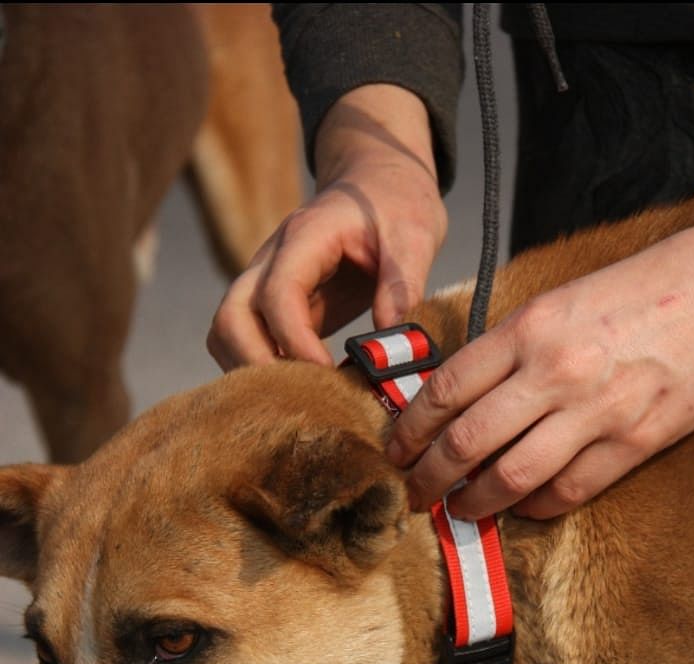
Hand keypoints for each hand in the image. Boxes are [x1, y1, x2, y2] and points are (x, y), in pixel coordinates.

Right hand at [208, 85, 446, 369]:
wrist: (379, 183)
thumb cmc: (397, 204)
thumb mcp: (416, 234)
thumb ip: (403, 281)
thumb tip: (390, 338)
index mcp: (305, 237)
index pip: (277, 294)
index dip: (295, 341)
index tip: (328, 374)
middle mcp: (271, 259)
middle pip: (231, 317)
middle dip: (259, 365)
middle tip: (307, 397)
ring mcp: (265, 282)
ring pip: (225, 332)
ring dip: (251, 370)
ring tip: (302, 397)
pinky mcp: (273, 305)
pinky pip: (243, 341)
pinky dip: (259, 368)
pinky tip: (300, 387)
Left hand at [387, 161, 693, 519]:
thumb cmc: (648, 287)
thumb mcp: (564, 299)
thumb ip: (515, 345)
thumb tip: (466, 394)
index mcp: (531, 327)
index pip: (447, 389)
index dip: (411, 428)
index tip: (396, 449)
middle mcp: (555, 371)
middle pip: (467, 441)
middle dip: (429, 477)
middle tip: (413, 494)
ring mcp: (596, 411)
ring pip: (512, 476)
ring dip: (475, 502)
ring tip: (458, 511)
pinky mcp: (635, 442)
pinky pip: (569, 489)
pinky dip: (537, 506)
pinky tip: (522, 508)